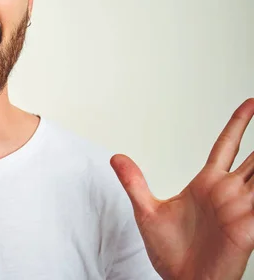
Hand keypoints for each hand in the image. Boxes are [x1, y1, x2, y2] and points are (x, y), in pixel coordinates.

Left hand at [111, 98, 253, 279]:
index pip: (226, 145)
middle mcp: (227, 192)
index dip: (238, 124)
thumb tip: (116, 157)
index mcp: (207, 184)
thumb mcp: (146, 210)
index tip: (248, 104)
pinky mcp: (248, 227)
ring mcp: (241, 208)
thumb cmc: (170, 253)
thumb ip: (134, 182)